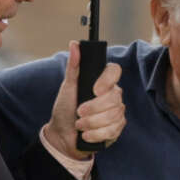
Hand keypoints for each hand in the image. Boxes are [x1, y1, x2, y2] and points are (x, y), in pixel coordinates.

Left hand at [45, 41, 124, 158]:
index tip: (94, 90)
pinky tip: (86, 135)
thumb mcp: (68, 87)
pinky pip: (113, 130)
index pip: (115, 71)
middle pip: (114, 97)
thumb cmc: (65, 109)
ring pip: (113, 115)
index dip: (107, 80)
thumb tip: (74, 44)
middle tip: (79, 112)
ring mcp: (117, 112)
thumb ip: (73, 66)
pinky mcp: (117, 128)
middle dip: (94, 108)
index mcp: (103, 81)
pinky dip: (96, 134)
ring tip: (79, 125)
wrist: (63, 135)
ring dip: (92, 123)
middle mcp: (113, 95)